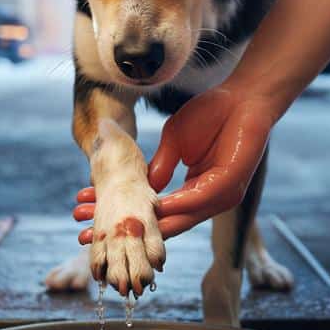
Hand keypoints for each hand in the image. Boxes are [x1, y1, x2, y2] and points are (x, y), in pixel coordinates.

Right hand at [74, 85, 281, 240]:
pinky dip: (177, 205)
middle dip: (126, 229)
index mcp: (194, 192)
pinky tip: (153, 208)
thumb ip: (159, 167)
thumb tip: (142, 189)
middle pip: (162, 224)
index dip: (122, 216)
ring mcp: (220, 196)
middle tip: (85, 233)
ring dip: (145, 222)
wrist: (243, 96)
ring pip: (179, 218)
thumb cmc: (211, 114)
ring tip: (111, 223)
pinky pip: (200, 199)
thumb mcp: (173, 141)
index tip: (87, 215)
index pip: (154, 213)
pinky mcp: (231, 183)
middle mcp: (206, 200)